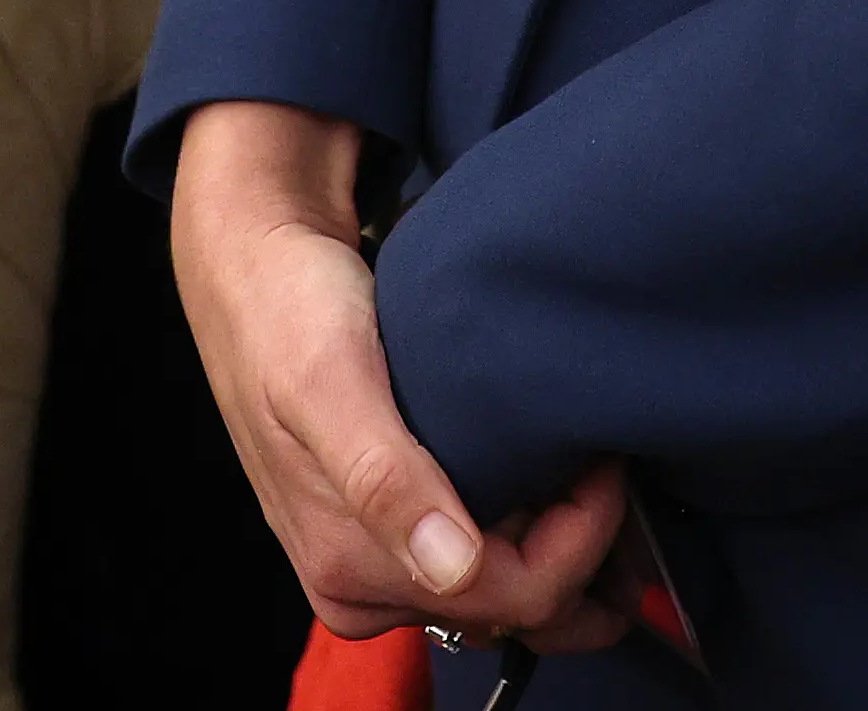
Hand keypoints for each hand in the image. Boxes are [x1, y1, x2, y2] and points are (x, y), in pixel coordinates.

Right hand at [171, 103, 629, 654]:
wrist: (254, 263)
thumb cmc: (287, 309)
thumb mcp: (330, 381)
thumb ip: (383, 478)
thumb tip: (449, 565)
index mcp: (346, 567)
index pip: (511, 598)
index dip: (581, 540)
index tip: (605, 463)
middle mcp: (361, 581)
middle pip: (515, 605)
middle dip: (583, 552)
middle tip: (612, 464)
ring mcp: (377, 556)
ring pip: (506, 585)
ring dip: (561, 537)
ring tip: (589, 461)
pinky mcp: (389, 524)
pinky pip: (485, 553)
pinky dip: (530, 519)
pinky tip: (547, 465)